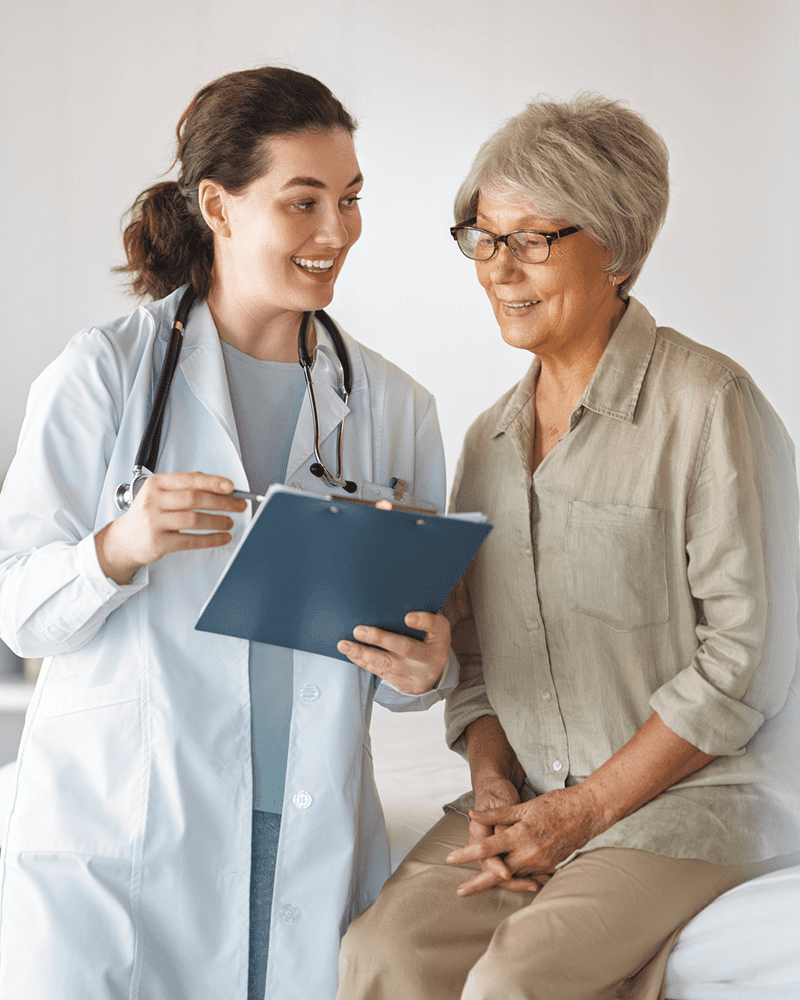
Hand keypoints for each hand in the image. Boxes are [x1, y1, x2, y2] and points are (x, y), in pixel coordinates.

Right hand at [95, 472, 247, 583]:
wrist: (123, 540)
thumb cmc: (147, 515)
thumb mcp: (159, 494)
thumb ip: (184, 488)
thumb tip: (219, 487)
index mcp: (155, 484)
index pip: (189, 480)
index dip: (213, 482)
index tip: (231, 487)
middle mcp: (153, 501)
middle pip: (194, 499)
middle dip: (222, 502)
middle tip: (239, 505)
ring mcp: (154, 522)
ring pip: (194, 520)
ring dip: (218, 521)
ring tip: (230, 522)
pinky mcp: (158, 543)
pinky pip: (190, 541)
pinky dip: (211, 539)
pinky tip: (223, 537)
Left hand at [337, 611, 450, 693]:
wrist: (435, 672)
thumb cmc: (429, 640)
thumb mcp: (433, 628)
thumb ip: (419, 618)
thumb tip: (390, 608)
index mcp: (441, 639)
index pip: (437, 627)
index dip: (423, 621)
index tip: (408, 617)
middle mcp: (432, 659)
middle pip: (406, 648)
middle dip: (380, 639)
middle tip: (358, 630)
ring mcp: (417, 676)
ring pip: (387, 664)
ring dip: (363, 653)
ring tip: (344, 645)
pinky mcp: (404, 685)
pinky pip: (381, 673)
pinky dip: (364, 662)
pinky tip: (352, 654)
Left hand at [454, 775, 547, 897]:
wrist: (587, 812)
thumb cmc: (554, 804)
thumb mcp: (523, 806)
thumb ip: (496, 814)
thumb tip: (472, 814)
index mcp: (520, 835)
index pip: (487, 848)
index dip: (467, 855)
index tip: (450, 859)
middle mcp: (529, 853)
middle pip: (498, 874)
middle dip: (478, 883)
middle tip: (460, 891)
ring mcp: (541, 863)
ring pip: (513, 876)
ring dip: (497, 880)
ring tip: (477, 885)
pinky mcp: (550, 866)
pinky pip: (529, 875)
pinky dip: (516, 877)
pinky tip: (507, 880)